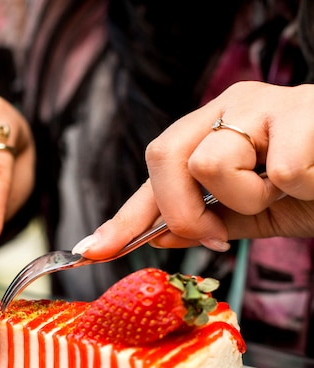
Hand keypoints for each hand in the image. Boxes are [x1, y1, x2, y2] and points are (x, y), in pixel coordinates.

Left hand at [72, 81, 313, 257]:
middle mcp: (229, 106)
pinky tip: (312, 179)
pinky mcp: (303, 111)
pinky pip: (273, 171)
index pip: (153, 173)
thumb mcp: (253, 213)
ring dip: (248, 197)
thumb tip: (158, 236)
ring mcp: (264, 103)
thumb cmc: (312, 189)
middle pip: (162, 155)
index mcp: (212, 129)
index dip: (122, 217)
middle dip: (182, 210)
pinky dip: (293, 191)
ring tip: (283, 190)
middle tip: (219, 233)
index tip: (91, 250)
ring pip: (211, 160)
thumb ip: (206, 221)